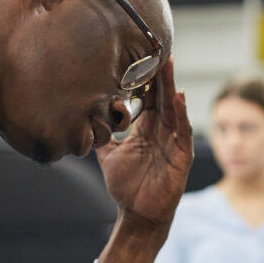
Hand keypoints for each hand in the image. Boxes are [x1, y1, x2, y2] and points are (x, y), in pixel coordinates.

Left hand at [96, 58, 193, 230]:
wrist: (136, 214)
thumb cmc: (126, 186)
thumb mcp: (108, 155)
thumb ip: (100, 136)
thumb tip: (81, 119)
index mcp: (147, 128)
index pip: (149, 97)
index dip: (146, 78)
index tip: (140, 54)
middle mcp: (162, 131)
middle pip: (163, 96)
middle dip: (161, 73)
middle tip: (158, 48)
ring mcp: (174, 142)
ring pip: (174, 108)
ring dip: (171, 86)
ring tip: (168, 65)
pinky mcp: (182, 156)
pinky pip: (182, 131)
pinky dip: (181, 113)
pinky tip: (177, 97)